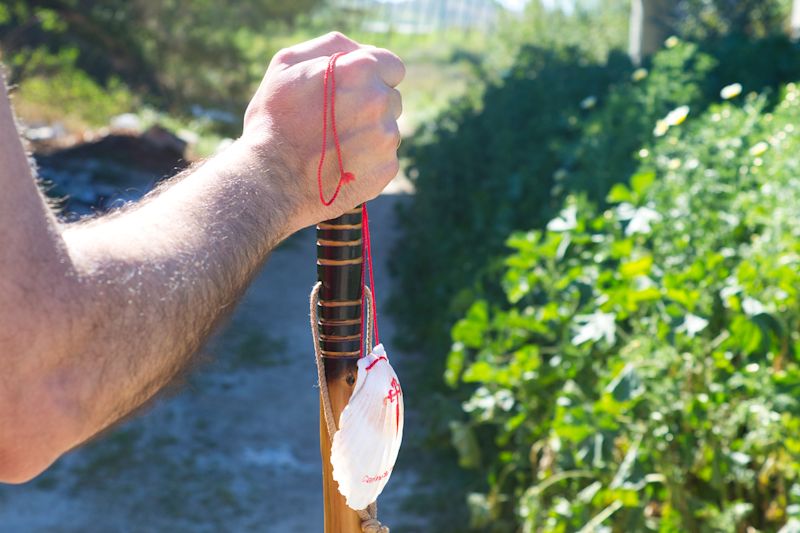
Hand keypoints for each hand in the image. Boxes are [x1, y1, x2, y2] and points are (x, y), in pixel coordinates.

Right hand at [239, 32, 404, 230]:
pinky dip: (367, 161)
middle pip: (391, 99)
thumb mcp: (286, 66)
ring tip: (333, 146)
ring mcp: (386, 138)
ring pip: (388, 130)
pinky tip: (340, 164)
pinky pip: (384, 158)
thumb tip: (361, 50)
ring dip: (369, 134)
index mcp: (360, 69)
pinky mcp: (386, 169)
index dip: (372, 77)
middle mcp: (380, 101)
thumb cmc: (273, 121)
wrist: (271, 181)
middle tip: (335, 121)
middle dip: (369, 106)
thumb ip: (330, 47)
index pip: (392, 66)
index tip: (354, 91)